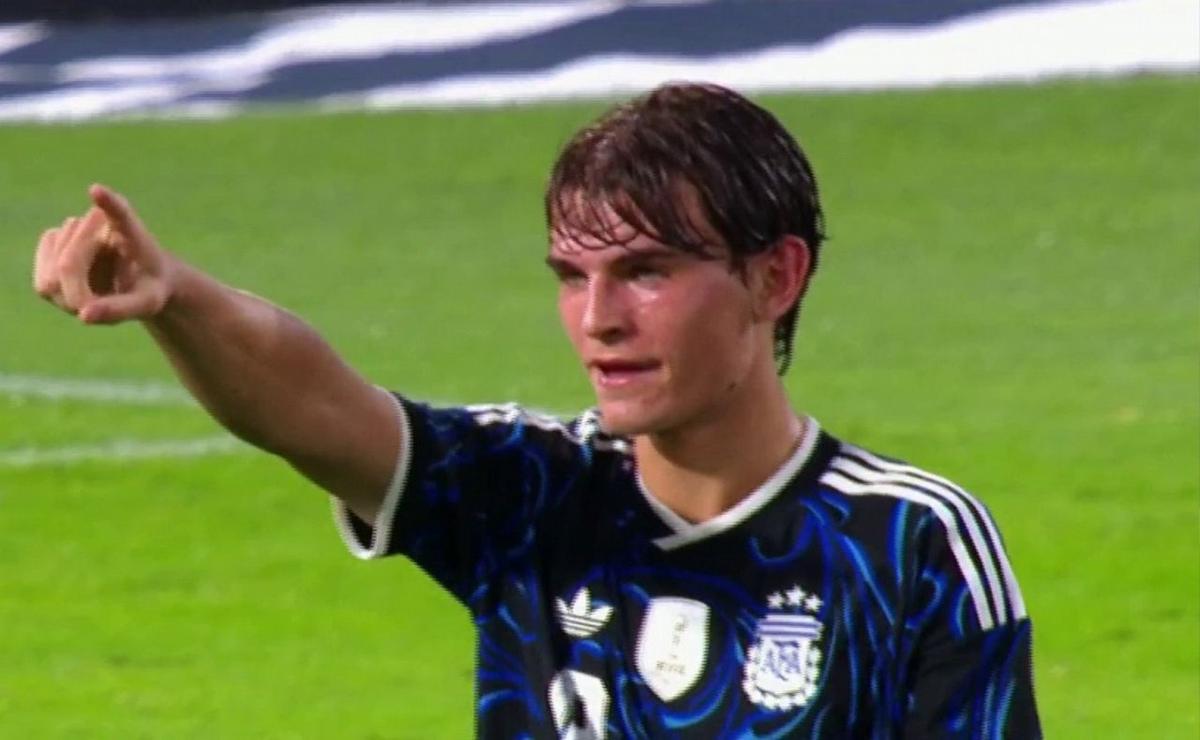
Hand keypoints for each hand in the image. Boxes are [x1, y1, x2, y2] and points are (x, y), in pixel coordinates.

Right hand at [33, 184, 173, 324]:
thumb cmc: (150, 290)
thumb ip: (119, 309)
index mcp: (133, 233)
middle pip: (69, 265)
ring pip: (52, 276)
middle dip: (84, 296)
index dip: (109, 204)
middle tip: (96, 305)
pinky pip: (44, 283)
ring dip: (75, 295)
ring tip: (101, 288)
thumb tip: (83, 315)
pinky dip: (62, 293)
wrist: (143, 278)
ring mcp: (73, 229)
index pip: (120, 215)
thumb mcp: (146, 303)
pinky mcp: (54, 240)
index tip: (98, 191)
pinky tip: (82, 285)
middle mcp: (100, 220)